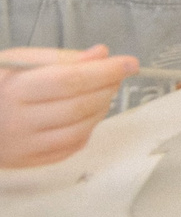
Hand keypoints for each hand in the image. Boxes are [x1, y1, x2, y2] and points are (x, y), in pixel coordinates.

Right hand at [0, 45, 136, 168]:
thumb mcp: (18, 60)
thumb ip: (60, 58)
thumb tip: (101, 54)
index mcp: (14, 91)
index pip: (70, 81)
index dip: (105, 71)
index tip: (130, 62)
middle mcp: (18, 123)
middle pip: (79, 107)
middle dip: (107, 88)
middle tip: (116, 75)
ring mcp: (23, 147)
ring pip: (79, 131)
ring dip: (101, 109)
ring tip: (102, 92)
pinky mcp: (28, 162)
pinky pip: (70, 148)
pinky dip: (87, 129)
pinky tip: (86, 114)